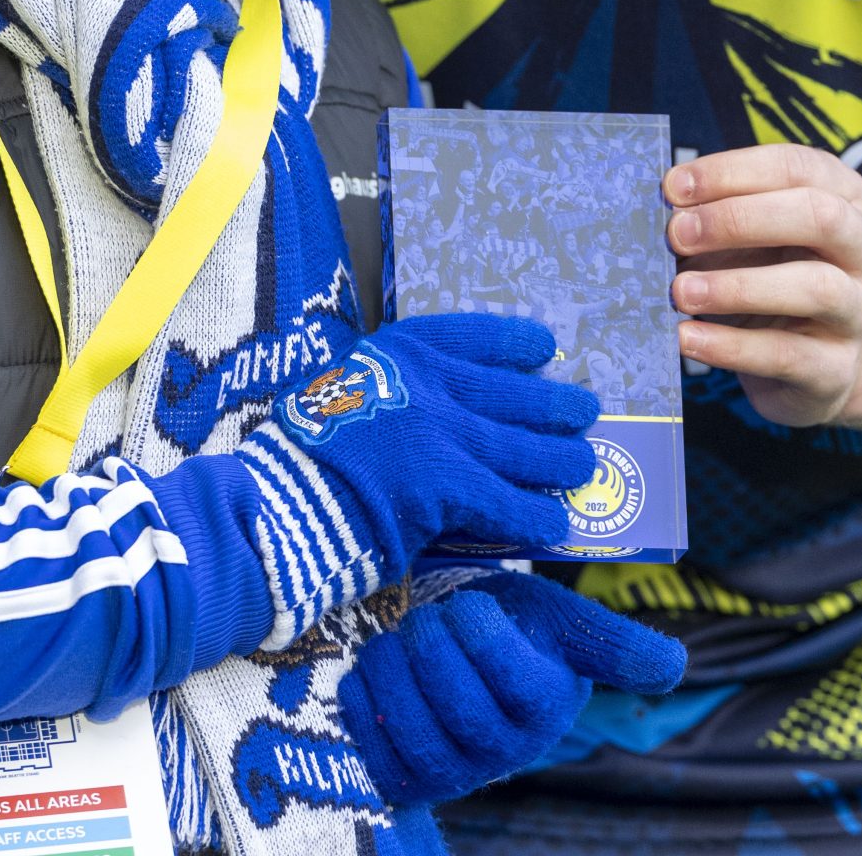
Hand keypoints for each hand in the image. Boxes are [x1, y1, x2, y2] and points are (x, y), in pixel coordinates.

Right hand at [240, 316, 598, 640]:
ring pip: (520, 447)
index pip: (471, 337)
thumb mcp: (346, 394)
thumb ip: (395, 399)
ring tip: (584, 466)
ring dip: (559, 460)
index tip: (543, 347)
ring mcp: (441, 434)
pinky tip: (556, 525)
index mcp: (399, 354)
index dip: (513, 342)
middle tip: (585, 409)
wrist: (275, 503)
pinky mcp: (448, 487)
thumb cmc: (302, 458)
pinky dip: (534, 514)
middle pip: (510, 392)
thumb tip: (442, 420)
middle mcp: (428, 385)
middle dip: (553, 404)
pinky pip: (507, 502)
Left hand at [338, 571, 686, 805]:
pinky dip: (367, 683)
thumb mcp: (563, 625)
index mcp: (544, 713)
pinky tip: (385, 662)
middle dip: (434, 641)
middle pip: (454, 700)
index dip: (482, 634)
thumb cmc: (517, 633)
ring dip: (398, 660)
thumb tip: (675, 666)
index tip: (471, 603)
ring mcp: (447, 772)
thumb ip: (614, 644)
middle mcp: (498, 755)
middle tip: (435, 614)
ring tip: (411, 636)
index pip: (514, 683)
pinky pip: (367, 729)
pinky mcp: (400, 776)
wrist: (460, 660)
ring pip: (407, 716)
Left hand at [665, 144, 861, 426]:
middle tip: (677, 234)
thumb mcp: (746, 236)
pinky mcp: (837, 369)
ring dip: (738, 286)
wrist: (807, 361)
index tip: (674, 187)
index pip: (796, 167)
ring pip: (816, 287)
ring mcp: (857, 311)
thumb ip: (714, 215)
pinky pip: (789, 355)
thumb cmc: (767, 274)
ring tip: (680, 291)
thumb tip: (663, 209)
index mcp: (842, 197)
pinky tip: (688, 337)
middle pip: (820, 217)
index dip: (733, 172)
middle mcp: (861, 248)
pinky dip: (732, 345)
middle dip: (741, 220)